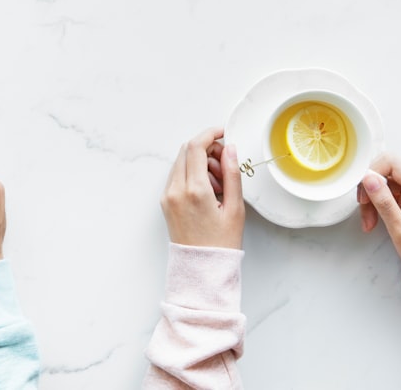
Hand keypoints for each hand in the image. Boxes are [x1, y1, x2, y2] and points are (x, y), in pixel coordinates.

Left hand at [160, 127, 244, 249]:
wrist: (202, 269)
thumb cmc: (221, 244)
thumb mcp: (235, 208)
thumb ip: (232, 174)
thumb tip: (229, 148)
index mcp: (193, 190)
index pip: (195, 147)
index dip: (210, 134)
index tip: (223, 132)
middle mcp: (175, 190)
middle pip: (186, 150)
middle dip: (207, 149)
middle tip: (225, 165)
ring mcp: (167, 196)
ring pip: (181, 162)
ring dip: (200, 162)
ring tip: (220, 183)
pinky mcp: (165, 202)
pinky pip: (177, 175)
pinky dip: (192, 173)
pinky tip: (208, 189)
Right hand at [358, 154, 400, 278]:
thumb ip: (384, 201)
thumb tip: (368, 177)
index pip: (392, 162)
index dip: (371, 173)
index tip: (362, 195)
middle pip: (388, 168)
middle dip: (371, 187)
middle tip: (363, 208)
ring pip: (386, 179)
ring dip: (373, 197)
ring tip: (369, 221)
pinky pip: (391, 189)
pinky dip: (380, 202)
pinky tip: (376, 219)